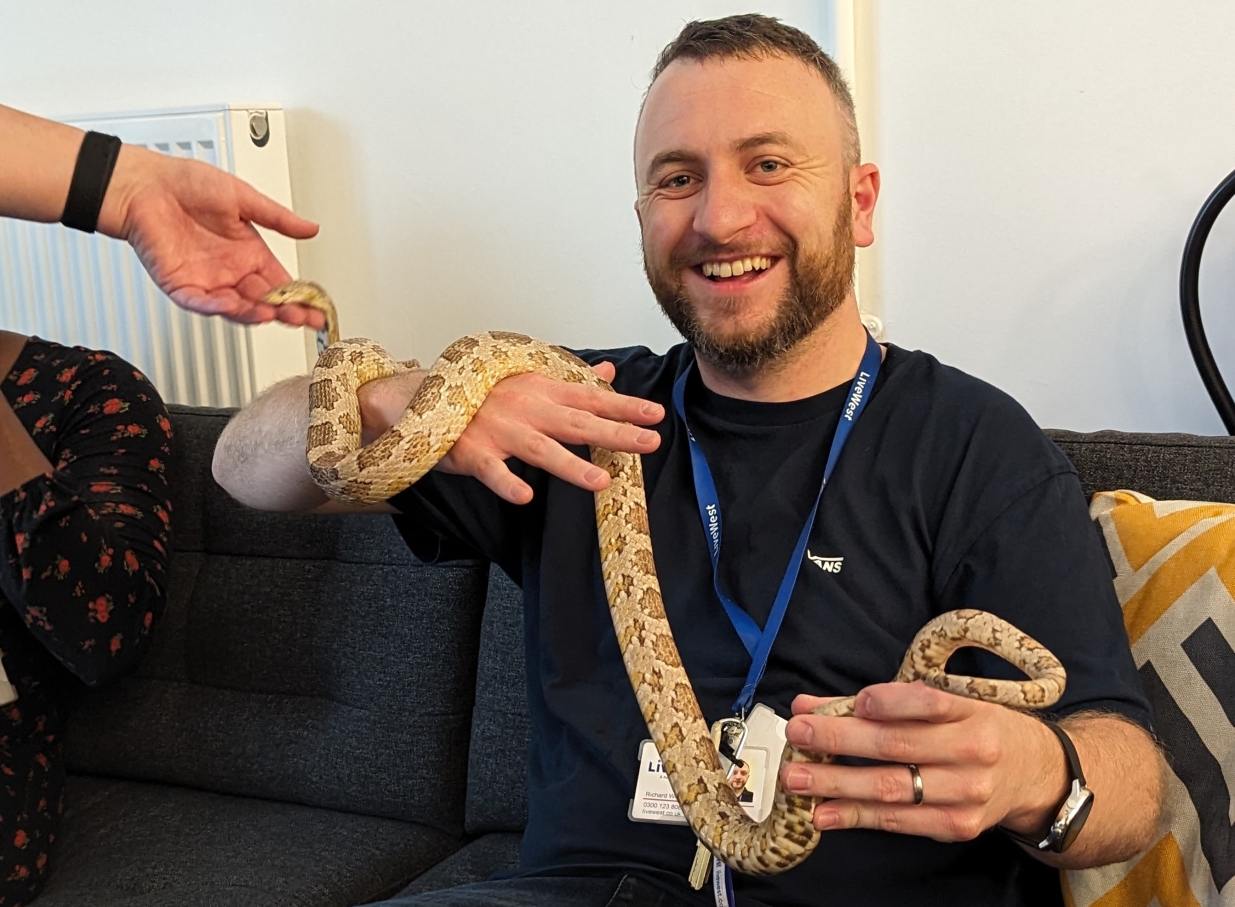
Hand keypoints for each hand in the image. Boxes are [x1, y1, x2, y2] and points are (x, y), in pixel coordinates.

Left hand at [97, 145, 322, 328]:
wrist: (145, 184)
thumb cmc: (187, 184)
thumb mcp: (244, 198)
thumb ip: (278, 219)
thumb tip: (311, 229)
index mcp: (250, 253)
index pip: (283, 284)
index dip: (302, 298)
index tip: (318, 309)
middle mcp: (232, 271)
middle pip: (265, 302)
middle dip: (285, 312)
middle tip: (300, 316)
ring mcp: (207, 281)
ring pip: (236, 308)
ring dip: (253, 314)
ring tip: (270, 314)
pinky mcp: (180, 286)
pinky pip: (200, 303)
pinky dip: (216, 307)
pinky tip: (231, 305)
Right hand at [357, 362, 664, 502]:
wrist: (421, 398)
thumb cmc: (478, 393)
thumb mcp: (526, 379)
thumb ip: (569, 380)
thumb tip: (609, 373)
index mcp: (539, 388)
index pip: (590, 397)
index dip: (624, 406)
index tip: (655, 414)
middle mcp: (524, 407)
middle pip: (577, 422)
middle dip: (615, 432)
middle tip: (650, 442)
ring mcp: (498, 430)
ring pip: (541, 449)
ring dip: (571, 464)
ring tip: (601, 480)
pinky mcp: (472, 453)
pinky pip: (492, 471)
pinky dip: (507, 482)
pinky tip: (525, 495)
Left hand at [780, 682, 1067, 842]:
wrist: (1037, 776)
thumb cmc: (978, 730)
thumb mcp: (948, 704)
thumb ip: (879, 702)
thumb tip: (811, 705)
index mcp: (970, 712)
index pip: (928, 703)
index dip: (890, 702)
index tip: (855, 702)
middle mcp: (971, 752)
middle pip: (897, 746)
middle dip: (840, 740)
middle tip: (798, 734)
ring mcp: (965, 794)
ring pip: (891, 788)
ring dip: (837, 784)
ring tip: (796, 779)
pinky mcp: (956, 826)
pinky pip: (898, 821)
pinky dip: (856, 817)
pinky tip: (824, 813)